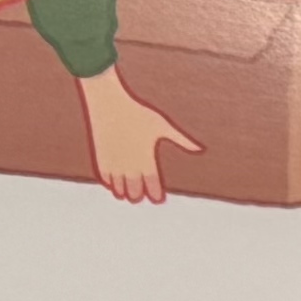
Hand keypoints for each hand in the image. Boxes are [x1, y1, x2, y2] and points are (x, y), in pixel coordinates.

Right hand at [81, 66, 200, 206]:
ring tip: (129, 190)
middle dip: (139, 195)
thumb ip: (181, 139)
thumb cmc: (137, 112)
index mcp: (146, 160)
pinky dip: (111, 183)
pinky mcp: (101, 158)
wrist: (109, 102)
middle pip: (135, 193)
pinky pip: (106, 180)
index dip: (156, 195)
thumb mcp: (161, 125)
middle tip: (142, 193)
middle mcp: (130, 166)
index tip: (158, 198)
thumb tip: (200, 148)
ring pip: (120, 190)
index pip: (153, 189)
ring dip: (125, 191)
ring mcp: (114, 163)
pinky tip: (115, 182)